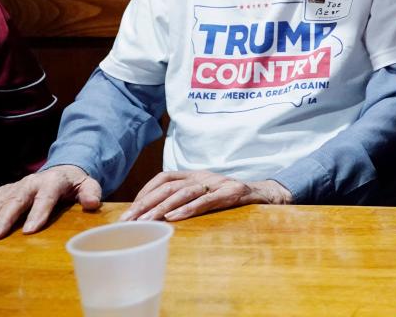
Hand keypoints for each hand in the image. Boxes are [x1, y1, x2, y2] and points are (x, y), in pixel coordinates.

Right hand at [0, 165, 101, 239]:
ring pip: (1, 200)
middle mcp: (32, 182)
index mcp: (53, 180)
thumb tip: (92, 204)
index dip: (38, 213)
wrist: (62, 171)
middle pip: (17, 199)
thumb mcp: (88, 185)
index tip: (29, 230)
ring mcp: (17, 186)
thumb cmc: (75, 184)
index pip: (46, 197)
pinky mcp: (6, 191)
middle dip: (6, 217)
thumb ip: (91, 193)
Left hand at [119, 171, 292, 222]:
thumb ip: (187, 198)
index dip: (146, 191)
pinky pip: (207, 200)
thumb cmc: (232, 197)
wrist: (266, 193)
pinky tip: (174, 219)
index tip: (131, 210)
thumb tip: (156, 213)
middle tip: (129, 221)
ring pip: (184, 192)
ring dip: (162, 207)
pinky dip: (189, 209)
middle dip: (146, 203)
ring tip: (146, 221)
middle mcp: (204, 176)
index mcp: (196, 175)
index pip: (164, 177)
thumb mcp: (207, 193)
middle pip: (169, 186)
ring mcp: (218, 183)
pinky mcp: (231, 193)